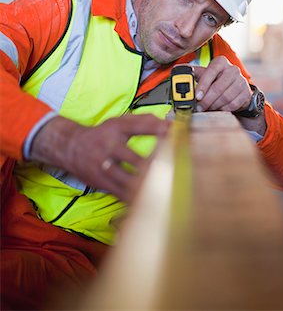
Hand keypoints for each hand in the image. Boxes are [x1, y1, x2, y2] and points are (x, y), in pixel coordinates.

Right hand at [30, 114, 169, 202]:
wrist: (70, 147)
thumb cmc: (102, 134)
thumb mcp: (119, 122)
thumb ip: (144, 121)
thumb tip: (170, 124)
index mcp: (115, 129)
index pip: (137, 127)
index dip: (156, 129)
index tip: (173, 132)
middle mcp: (108, 147)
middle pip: (136, 159)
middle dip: (156, 165)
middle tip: (175, 167)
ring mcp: (104, 167)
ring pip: (129, 180)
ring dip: (148, 183)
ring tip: (166, 185)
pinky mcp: (102, 182)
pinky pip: (122, 193)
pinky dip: (137, 196)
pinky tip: (151, 197)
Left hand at [193, 56, 251, 112]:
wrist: (235, 87)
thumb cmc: (216, 80)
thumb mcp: (205, 74)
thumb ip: (192, 73)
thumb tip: (178, 69)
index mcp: (220, 62)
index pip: (211, 71)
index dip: (203, 85)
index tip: (196, 96)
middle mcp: (232, 69)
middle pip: (218, 87)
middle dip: (206, 100)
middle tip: (198, 108)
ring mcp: (241, 81)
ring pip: (225, 97)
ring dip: (214, 106)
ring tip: (206, 109)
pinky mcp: (246, 93)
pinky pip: (233, 104)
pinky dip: (223, 109)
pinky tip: (217, 109)